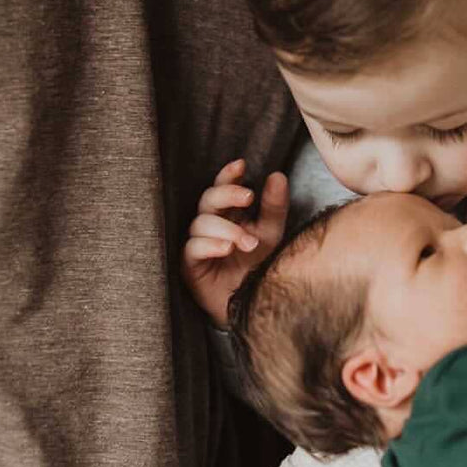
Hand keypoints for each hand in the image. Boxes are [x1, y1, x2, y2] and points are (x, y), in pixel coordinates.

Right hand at [181, 160, 288, 324]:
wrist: (253, 302)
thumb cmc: (258, 265)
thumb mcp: (271, 233)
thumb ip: (274, 206)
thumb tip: (278, 175)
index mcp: (227, 213)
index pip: (222, 187)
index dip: (228, 175)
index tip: (241, 165)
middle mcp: (209, 224)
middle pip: (208, 199)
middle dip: (227, 194)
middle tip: (248, 197)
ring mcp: (197, 243)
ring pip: (201, 224)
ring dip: (226, 229)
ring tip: (248, 243)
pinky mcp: (189, 265)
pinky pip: (192, 249)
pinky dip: (209, 245)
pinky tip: (226, 249)